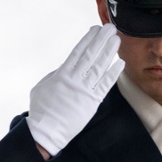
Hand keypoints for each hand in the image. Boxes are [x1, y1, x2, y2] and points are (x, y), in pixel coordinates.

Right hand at [26, 26, 122, 156]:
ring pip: (99, 67)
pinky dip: (113, 73)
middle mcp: (74, 80)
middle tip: (110, 28)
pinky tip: (120, 63)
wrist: (46, 132)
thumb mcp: (42, 87)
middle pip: (91, 55)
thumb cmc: (41, 110)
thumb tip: (66, 68)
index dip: (88, 39)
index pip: (78, 52)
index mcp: (61, 74)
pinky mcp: (92, 102)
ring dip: (109, 52)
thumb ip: (55, 75)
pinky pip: (105, 85)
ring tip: (116, 40)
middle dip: (101, 40)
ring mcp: (84, 91)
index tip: (95, 29)